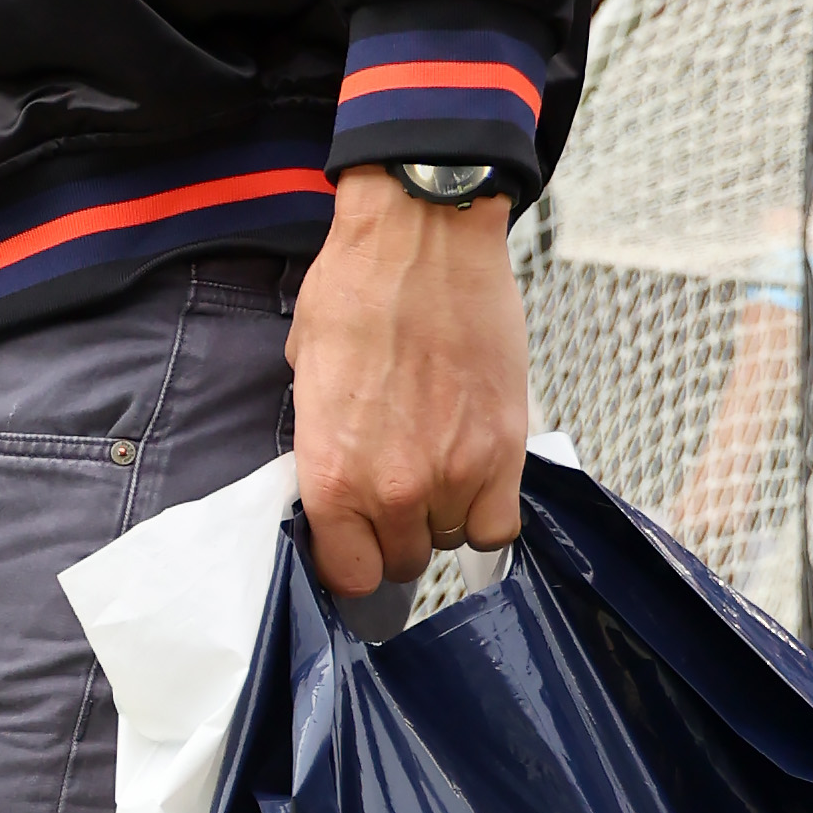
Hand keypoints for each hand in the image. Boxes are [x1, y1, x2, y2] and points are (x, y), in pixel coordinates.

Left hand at [288, 169, 528, 595]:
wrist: (422, 240)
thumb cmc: (356, 290)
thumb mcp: (306, 376)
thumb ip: (324, 446)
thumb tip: (337, 482)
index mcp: (331, 474)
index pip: (347, 573)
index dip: (352, 563)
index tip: (356, 546)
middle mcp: (393, 488)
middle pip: (402, 561)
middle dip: (397, 536)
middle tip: (397, 496)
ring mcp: (455, 472)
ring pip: (453, 541)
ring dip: (444, 517)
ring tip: (437, 470)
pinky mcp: (506, 449)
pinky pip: (502, 524)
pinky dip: (491, 512)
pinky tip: (478, 482)